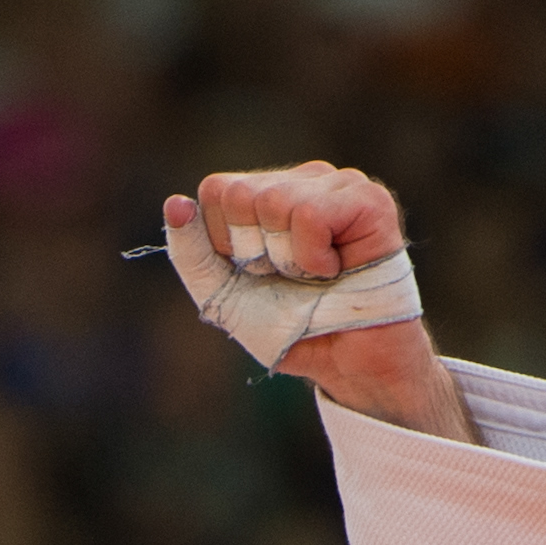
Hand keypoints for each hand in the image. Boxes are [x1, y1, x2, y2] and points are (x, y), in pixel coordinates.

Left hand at [164, 164, 475, 444]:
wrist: (344, 365)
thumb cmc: (290, 326)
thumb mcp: (225, 293)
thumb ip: (192, 252)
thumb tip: (175, 202)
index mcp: (269, 192)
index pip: (217, 190)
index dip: (226, 244)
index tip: (258, 273)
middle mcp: (305, 179)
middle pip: (240, 194)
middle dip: (255, 253)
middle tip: (290, 278)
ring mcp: (340, 185)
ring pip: (273, 201)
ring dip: (286, 260)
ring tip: (315, 276)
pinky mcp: (370, 201)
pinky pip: (309, 214)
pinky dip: (311, 258)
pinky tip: (335, 270)